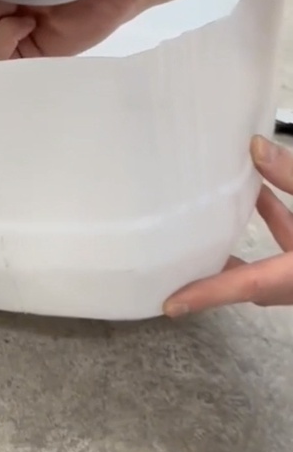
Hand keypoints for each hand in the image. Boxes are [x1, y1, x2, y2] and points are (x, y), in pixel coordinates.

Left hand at [164, 137, 292, 315]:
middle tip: (177, 270)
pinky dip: (277, 224)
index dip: (207, 294)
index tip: (170, 304)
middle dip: (217, 279)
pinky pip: (291, 249)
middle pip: (253, 285)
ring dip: (244, 247)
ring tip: (206, 228)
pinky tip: (262, 196)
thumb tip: (254, 147)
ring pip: (272, 269)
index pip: (249, 285)